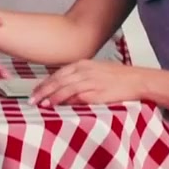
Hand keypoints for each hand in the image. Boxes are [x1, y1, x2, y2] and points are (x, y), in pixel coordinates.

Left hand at [29, 59, 148, 107]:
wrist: (137, 80)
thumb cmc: (118, 77)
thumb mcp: (95, 72)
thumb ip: (79, 78)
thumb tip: (64, 89)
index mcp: (82, 64)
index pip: (57, 73)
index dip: (44, 83)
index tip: (35, 91)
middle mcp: (84, 70)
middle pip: (57, 80)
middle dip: (42, 90)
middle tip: (32, 99)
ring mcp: (90, 80)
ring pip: (64, 87)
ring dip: (50, 96)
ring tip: (41, 104)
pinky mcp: (97, 91)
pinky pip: (76, 95)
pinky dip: (64, 100)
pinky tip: (56, 105)